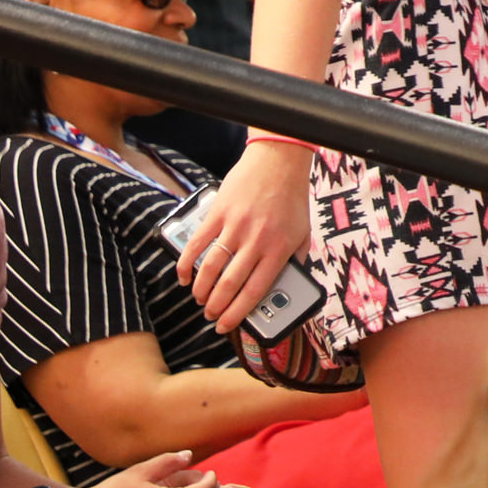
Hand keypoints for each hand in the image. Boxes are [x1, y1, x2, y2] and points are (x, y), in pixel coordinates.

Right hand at [178, 137, 313, 333]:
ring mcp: (235, 226)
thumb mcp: (303, 234)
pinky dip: (187, 263)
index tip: (227, 326)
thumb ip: (294, 261)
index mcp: (278, 249)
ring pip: (211, 267)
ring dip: (201, 289)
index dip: (238, 313)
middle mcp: (256, 240)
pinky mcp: (218, 212)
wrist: (278, 161)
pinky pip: (198, 243)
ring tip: (200, 300)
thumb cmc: (291, 198)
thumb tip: (285, 286)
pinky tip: (184, 276)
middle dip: (216, 306)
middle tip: (211, 316)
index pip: (255, 291)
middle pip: (230, 284)